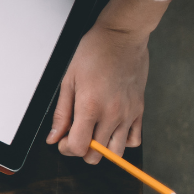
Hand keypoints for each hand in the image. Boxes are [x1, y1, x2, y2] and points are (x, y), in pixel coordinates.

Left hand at [46, 23, 148, 163]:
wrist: (121, 38)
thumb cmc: (92, 53)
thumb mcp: (68, 81)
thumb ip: (61, 114)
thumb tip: (53, 138)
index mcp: (90, 107)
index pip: (78, 147)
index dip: (66, 148)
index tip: (62, 141)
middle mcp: (112, 115)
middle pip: (96, 155)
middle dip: (81, 150)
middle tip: (75, 136)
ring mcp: (128, 114)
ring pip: (117, 152)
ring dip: (102, 150)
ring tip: (93, 134)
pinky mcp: (139, 110)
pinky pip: (134, 139)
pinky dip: (122, 141)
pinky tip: (111, 130)